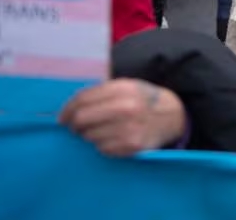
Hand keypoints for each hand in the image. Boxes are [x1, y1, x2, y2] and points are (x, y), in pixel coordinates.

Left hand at [60, 79, 185, 156]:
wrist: (173, 115)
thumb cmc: (142, 99)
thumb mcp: (126, 85)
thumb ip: (100, 92)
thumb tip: (69, 108)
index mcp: (122, 88)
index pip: (83, 99)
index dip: (67, 109)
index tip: (62, 117)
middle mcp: (125, 107)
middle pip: (82, 119)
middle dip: (73, 124)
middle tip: (74, 127)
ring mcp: (128, 128)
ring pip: (90, 136)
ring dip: (89, 135)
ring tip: (100, 131)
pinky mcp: (131, 146)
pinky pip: (102, 148)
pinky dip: (102, 145)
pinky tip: (112, 138)